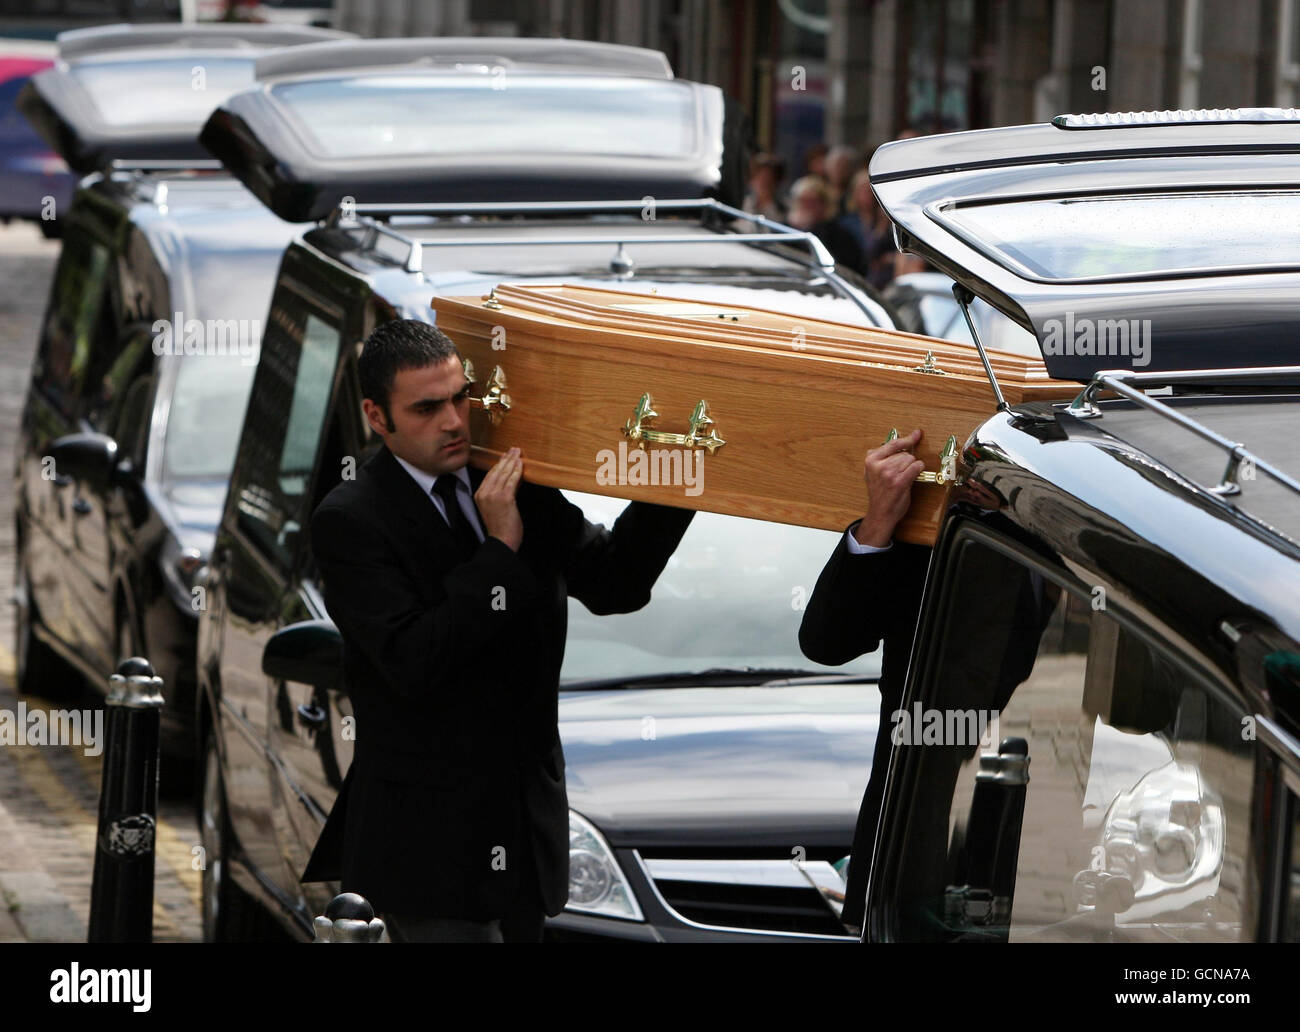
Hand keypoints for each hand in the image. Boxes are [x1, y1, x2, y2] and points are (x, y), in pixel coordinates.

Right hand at [475, 447, 523, 551]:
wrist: (501, 541)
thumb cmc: (501, 527)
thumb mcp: (497, 506)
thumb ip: (503, 492)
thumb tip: (513, 478)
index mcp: (479, 494)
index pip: (490, 474)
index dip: (499, 463)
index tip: (505, 455)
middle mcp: (484, 493)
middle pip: (496, 471)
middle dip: (506, 459)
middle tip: (514, 450)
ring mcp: (493, 495)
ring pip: (504, 473)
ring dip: (512, 461)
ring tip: (518, 453)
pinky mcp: (504, 498)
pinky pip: (512, 480)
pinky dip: (517, 471)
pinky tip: (521, 464)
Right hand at [853, 429, 923, 547]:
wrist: (880, 513)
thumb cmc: (879, 494)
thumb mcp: (873, 472)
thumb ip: (883, 458)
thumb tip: (901, 444)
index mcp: (871, 460)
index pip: (893, 444)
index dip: (907, 439)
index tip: (916, 434)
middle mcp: (878, 465)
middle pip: (904, 453)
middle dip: (907, 461)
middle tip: (901, 472)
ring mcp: (888, 473)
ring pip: (911, 459)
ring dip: (912, 467)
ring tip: (904, 477)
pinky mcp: (899, 482)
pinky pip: (916, 467)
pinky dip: (918, 469)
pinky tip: (913, 476)